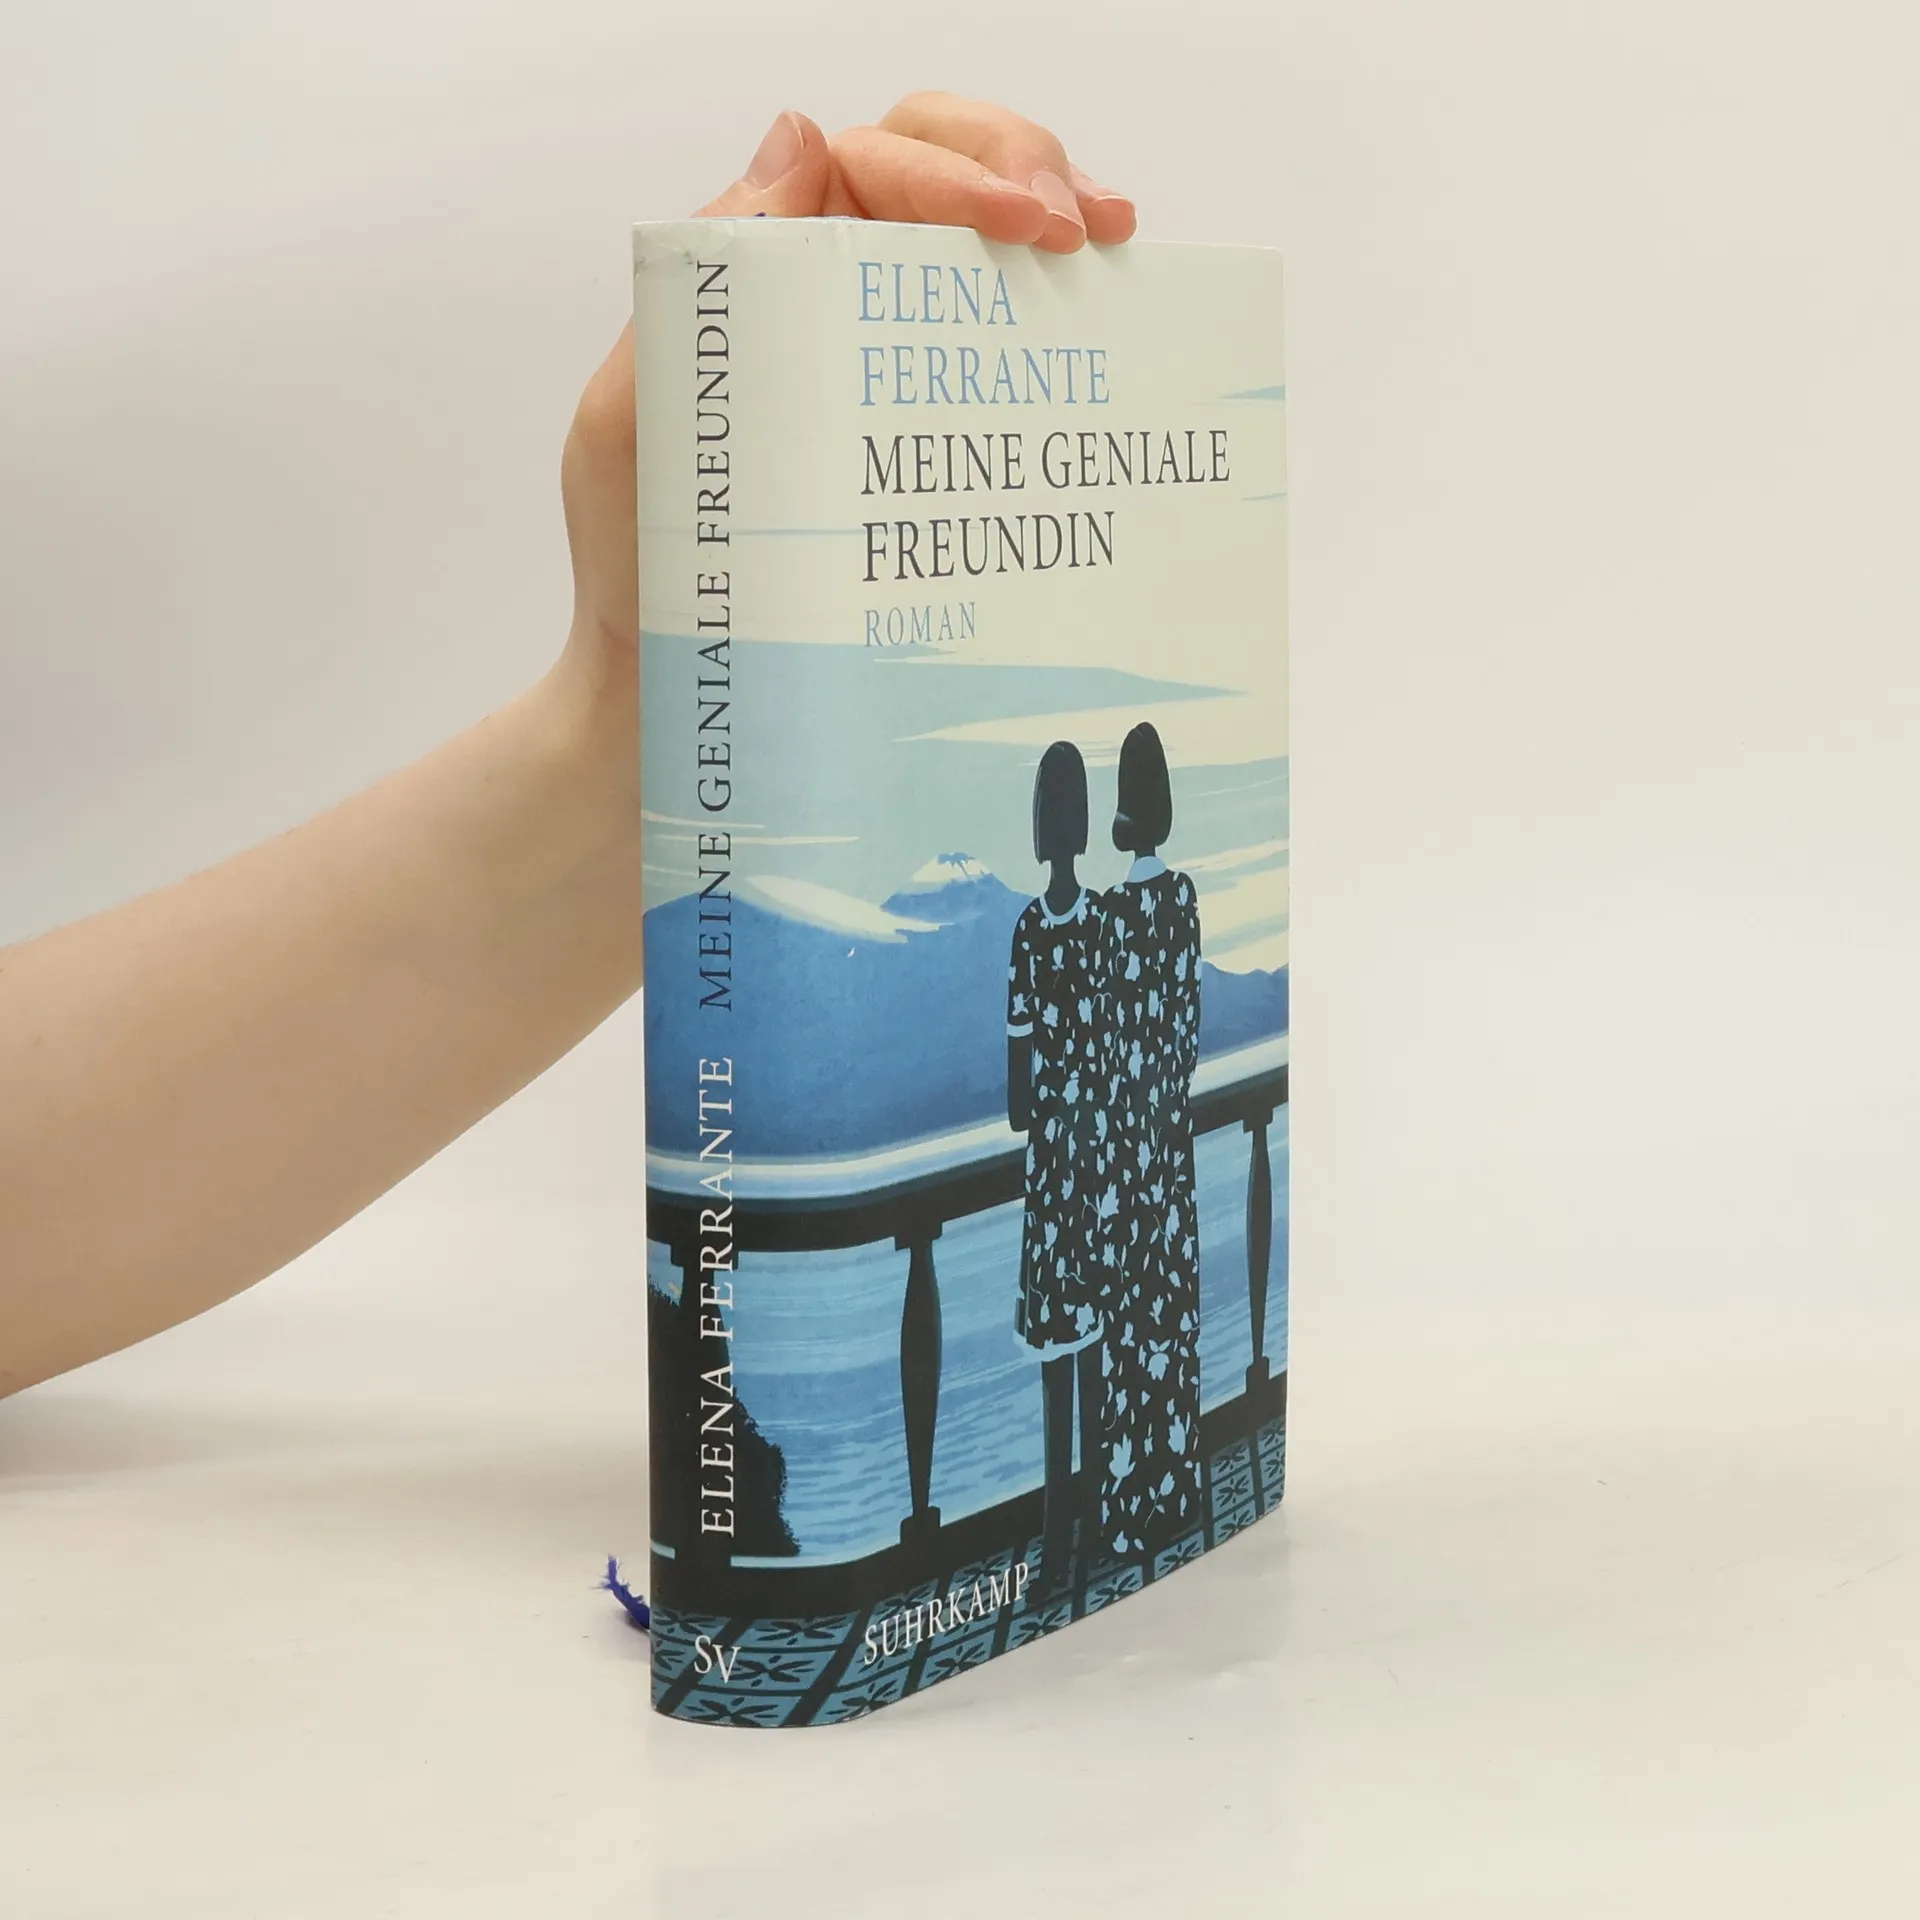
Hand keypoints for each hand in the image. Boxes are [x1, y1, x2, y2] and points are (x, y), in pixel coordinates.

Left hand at [559, 95, 1135, 671]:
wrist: (684, 709)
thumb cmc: (642, 580)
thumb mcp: (631, 425)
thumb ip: (697, 293)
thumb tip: (800, 139)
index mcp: (756, 283)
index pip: (869, 168)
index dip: (954, 169)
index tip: (1023, 223)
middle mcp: (825, 307)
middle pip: (940, 178)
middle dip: (1022, 174)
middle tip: (1083, 229)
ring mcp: (885, 374)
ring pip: (981, 250)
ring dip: (1057, 222)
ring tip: (1114, 244)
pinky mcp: (929, 446)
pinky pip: (1002, 358)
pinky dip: (1060, 323)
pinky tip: (1104, 321)